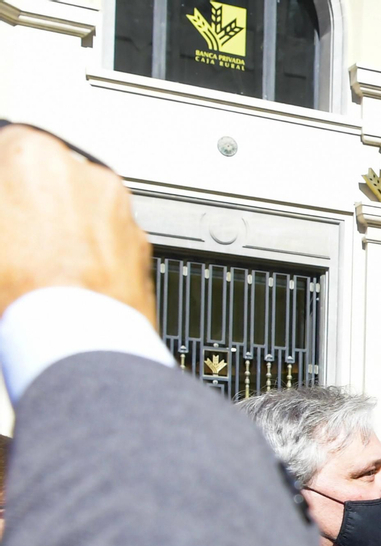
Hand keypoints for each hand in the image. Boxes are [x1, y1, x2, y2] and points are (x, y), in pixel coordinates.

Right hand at [0, 125, 155, 327]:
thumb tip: (7, 207)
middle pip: (52, 183)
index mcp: (37, 156)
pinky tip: (69, 280)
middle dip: (33, 204)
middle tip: (16, 235)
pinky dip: (91, 256)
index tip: (6, 202)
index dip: (5, 180)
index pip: (9, 147)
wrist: (73, 338)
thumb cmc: (22, 284)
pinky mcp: (142, 252)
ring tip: (41, 264)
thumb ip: (3, 202)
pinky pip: (109, 245)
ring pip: (85, 214)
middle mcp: (91, 178)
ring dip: (65, 230)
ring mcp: (122, 215)